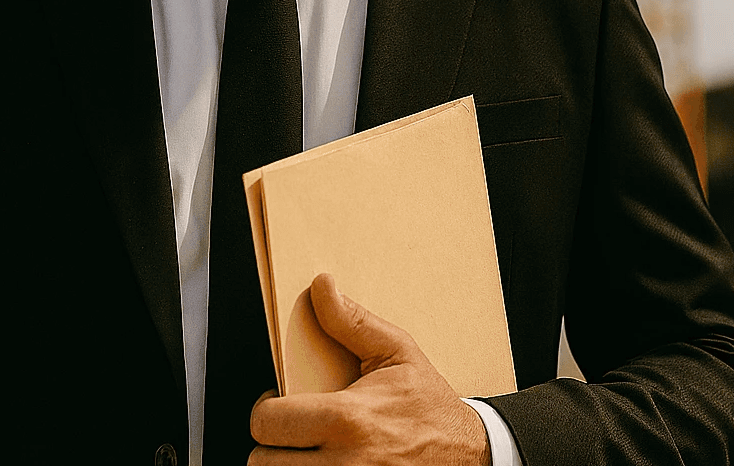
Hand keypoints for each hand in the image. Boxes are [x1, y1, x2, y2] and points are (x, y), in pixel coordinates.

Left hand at [249, 273, 490, 463]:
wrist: (470, 453)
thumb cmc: (428, 402)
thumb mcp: (396, 350)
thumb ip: (351, 320)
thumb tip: (321, 285)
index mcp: (348, 418)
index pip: (268, 423)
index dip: (265, 411)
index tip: (277, 405)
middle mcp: (345, 463)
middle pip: (263, 464)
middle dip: (270, 446)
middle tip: (289, 433)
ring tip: (303, 452)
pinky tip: (323, 463)